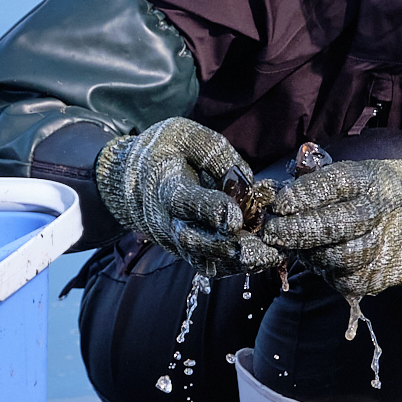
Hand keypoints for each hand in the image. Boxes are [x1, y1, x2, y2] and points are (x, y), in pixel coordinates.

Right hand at [95, 118, 282, 275]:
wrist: (130, 180)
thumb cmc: (163, 151)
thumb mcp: (185, 135)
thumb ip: (215, 153)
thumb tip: (247, 180)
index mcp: (165, 186)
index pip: (184, 201)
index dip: (209, 210)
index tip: (234, 217)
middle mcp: (167, 219)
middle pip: (194, 241)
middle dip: (228, 248)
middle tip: (260, 249)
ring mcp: (176, 240)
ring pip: (204, 261)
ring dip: (238, 264)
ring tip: (270, 257)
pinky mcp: (186, 250)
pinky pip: (210, 265)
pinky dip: (236, 267)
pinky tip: (263, 259)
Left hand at [261, 159, 401, 299]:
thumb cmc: (376, 192)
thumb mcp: (356, 174)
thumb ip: (316, 180)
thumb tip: (269, 190)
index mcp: (371, 180)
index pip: (333, 186)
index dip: (302, 196)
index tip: (278, 203)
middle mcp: (380, 214)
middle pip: (333, 226)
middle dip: (295, 230)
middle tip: (271, 231)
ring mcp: (383, 247)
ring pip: (335, 257)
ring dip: (307, 253)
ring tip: (292, 244)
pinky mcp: (380, 276)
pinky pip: (342, 279)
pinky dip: (323, 270)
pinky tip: (316, 257)